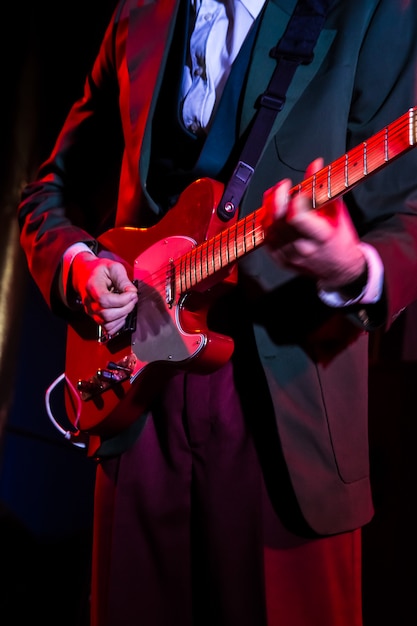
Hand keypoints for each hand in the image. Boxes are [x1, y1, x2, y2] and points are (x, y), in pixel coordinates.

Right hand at [71, 252, 137, 334]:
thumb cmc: (99, 270)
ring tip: (127, 305)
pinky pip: (108, 328)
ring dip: (123, 316)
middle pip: (107, 314)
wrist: (85, 274)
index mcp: (92, 286)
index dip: (122, 300)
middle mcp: (89, 302)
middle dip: (125, 308)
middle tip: (133, 298)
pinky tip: (122, 313)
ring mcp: (91, 312)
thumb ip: (123, 279)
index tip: (132, 294)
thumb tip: (132, 292)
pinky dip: (119, 324)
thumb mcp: (112, 267)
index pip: (105, 300)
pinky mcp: (96, 318)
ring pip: (108, 323)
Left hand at [262, 158, 365, 288]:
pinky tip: (272, 213)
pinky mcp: (280, 260)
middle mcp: (302, 248)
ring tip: (276, 197)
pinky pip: (266, 239)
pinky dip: (267, 223)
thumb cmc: (341, 238)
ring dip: (269, 209)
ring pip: (269, 229)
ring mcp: (289, 256)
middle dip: (276, 198)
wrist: (340, 269)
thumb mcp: (337, 211)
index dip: (293, 200)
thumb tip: (314, 164)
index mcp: (320, 237)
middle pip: (278, 221)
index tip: (295, 189)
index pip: (297, 217)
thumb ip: (322, 187)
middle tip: (282, 187)